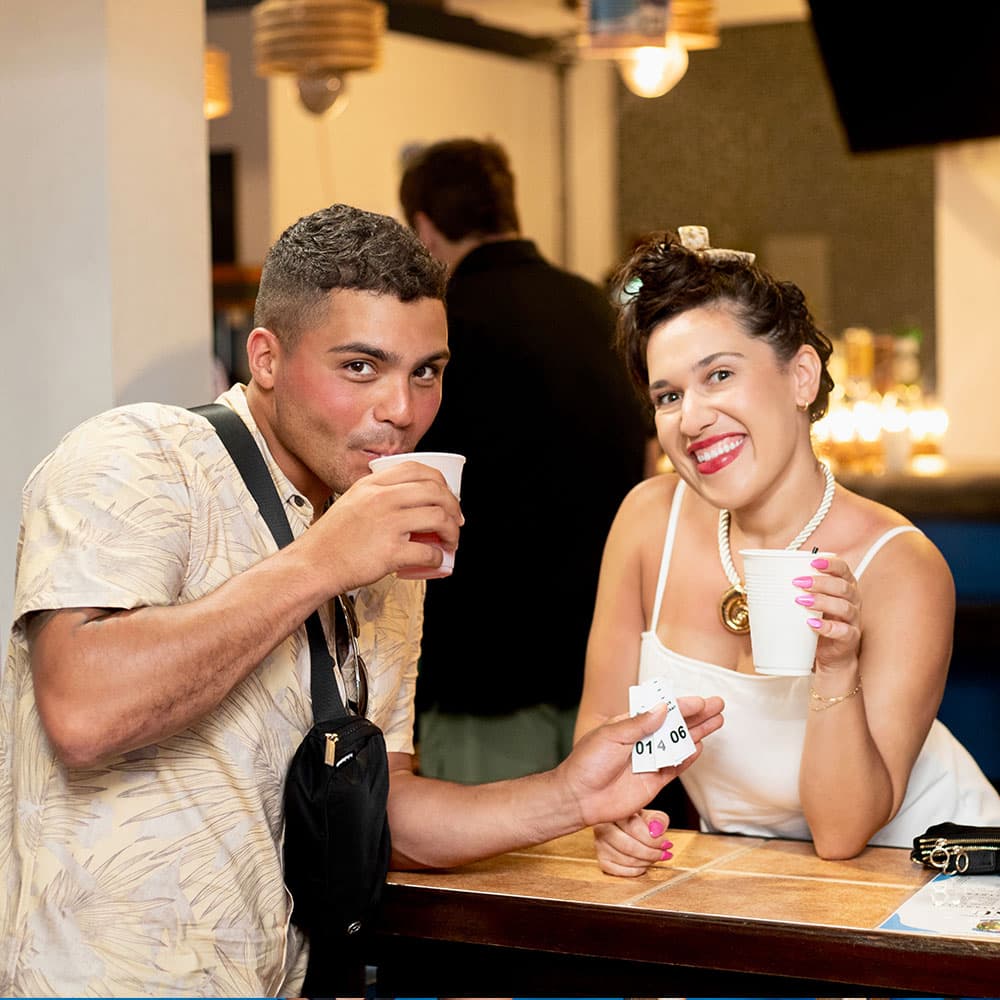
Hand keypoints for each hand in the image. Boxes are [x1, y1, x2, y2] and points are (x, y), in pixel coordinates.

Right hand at [306, 460, 463, 591]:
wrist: (313, 564)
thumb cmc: (331, 539)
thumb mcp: (352, 501)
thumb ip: (377, 495)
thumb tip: (409, 501)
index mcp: (372, 484)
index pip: (418, 469)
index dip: (440, 482)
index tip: (446, 496)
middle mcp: (381, 499)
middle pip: (435, 491)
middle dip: (454, 507)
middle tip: (455, 521)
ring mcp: (387, 524)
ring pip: (439, 518)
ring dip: (452, 532)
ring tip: (450, 541)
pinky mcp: (390, 551)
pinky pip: (428, 552)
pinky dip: (438, 558)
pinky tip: (435, 561)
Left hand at [558, 695, 723, 832]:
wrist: (580, 797)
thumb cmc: (588, 762)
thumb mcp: (611, 735)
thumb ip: (639, 724)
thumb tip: (663, 708)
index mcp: (629, 724)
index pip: (660, 710)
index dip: (680, 705)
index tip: (699, 701)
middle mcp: (642, 741)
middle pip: (674, 725)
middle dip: (697, 715)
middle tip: (718, 705)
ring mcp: (649, 760)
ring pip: (679, 744)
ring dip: (697, 733)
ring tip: (717, 721)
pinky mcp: (654, 781)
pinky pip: (675, 767)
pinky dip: (688, 758)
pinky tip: (700, 746)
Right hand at [592, 808, 674, 877]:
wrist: (626, 829)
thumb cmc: (639, 822)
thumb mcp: (652, 816)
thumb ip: (658, 820)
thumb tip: (656, 831)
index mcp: (616, 811)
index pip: (634, 828)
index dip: (653, 840)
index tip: (666, 844)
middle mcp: (603, 826)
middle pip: (629, 846)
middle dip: (651, 853)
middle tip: (664, 853)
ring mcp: (600, 843)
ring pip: (626, 859)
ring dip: (646, 862)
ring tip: (655, 857)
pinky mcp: (602, 859)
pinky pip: (620, 871)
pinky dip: (636, 870)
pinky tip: (643, 864)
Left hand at [794, 555, 861, 672]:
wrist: (829, 654)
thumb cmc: (817, 621)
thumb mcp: (809, 602)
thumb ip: (798, 589)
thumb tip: (767, 576)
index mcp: (844, 586)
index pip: (843, 569)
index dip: (831, 563)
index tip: (813, 560)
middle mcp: (852, 601)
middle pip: (843, 587)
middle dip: (821, 582)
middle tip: (799, 582)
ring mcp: (853, 620)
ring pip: (844, 607)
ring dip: (822, 602)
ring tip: (802, 601)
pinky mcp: (850, 639)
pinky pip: (844, 631)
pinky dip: (828, 628)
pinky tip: (812, 624)